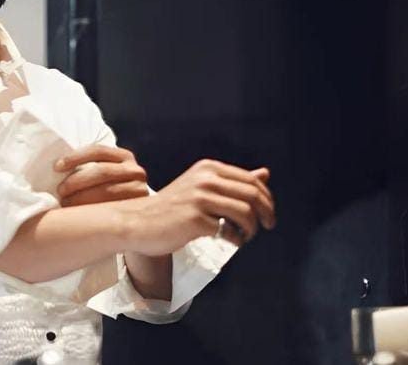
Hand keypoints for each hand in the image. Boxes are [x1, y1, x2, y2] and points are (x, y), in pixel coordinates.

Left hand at [54, 145, 148, 206]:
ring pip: (107, 191)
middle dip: (77, 181)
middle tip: (60, 191)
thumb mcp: (106, 173)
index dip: (76, 157)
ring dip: (82, 198)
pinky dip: (93, 211)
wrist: (135, 211)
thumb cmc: (109, 190)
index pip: (98, 150)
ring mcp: (139, 190)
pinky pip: (112, 209)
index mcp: (124, 156)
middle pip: (102, 171)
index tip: (56, 167)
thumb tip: (57, 168)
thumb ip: (90, 168)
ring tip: (66, 203)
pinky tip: (80, 215)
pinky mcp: (137, 208)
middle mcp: (135, 171)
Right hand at [121, 159, 275, 255]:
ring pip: (245, 213)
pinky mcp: (195, 219)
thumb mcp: (203, 186)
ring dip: (251, 229)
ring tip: (243, 236)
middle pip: (253, 195)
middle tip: (266, 227)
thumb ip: (234, 181)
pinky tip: (226, 240)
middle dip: (266, 214)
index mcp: (208, 168)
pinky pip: (229, 231)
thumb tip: (265, 173)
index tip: (268, 215)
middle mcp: (205, 178)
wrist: (139, 221)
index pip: (251, 181)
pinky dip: (234, 239)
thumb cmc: (172, 207)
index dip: (267, 199)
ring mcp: (199, 198)